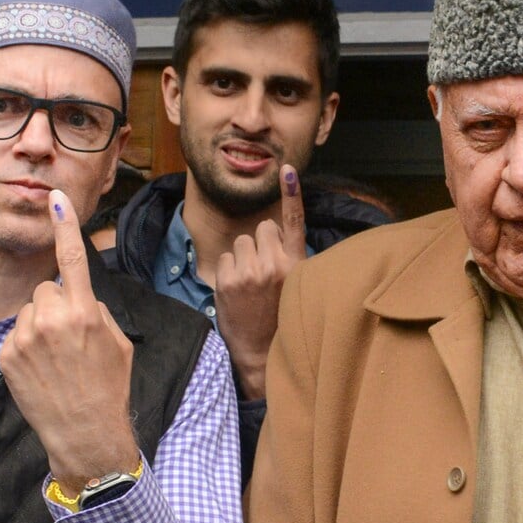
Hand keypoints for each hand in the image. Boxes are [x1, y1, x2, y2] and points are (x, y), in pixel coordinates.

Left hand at [0, 189, 138, 496]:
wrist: (84, 433)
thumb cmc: (108, 387)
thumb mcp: (118, 343)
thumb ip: (95, 310)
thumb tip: (77, 296)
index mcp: (85, 312)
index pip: (72, 259)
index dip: (65, 227)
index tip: (55, 198)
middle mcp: (53, 319)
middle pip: (47, 289)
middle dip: (56, 305)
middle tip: (70, 339)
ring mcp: (26, 338)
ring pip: (30, 311)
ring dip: (40, 326)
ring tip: (55, 359)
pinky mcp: (7, 355)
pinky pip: (16, 334)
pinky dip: (26, 348)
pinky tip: (41, 371)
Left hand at [215, 165, 307, 400]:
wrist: (260, 353)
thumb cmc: (281, 317)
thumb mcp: (297, 286)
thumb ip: (290, 258)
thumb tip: (276, 231)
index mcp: (296, 265)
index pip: (294, 222)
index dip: (292, 193)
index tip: (287, 169)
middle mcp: (274, 265)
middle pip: (262, 228)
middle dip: (261, 243)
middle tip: (264, 270)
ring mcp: (249, 272)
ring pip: (241, 241)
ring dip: (243, 256)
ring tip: (250, 282)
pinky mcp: (228, 280)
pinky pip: (225, 257)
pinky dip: (228, 270)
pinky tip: (237, 290)